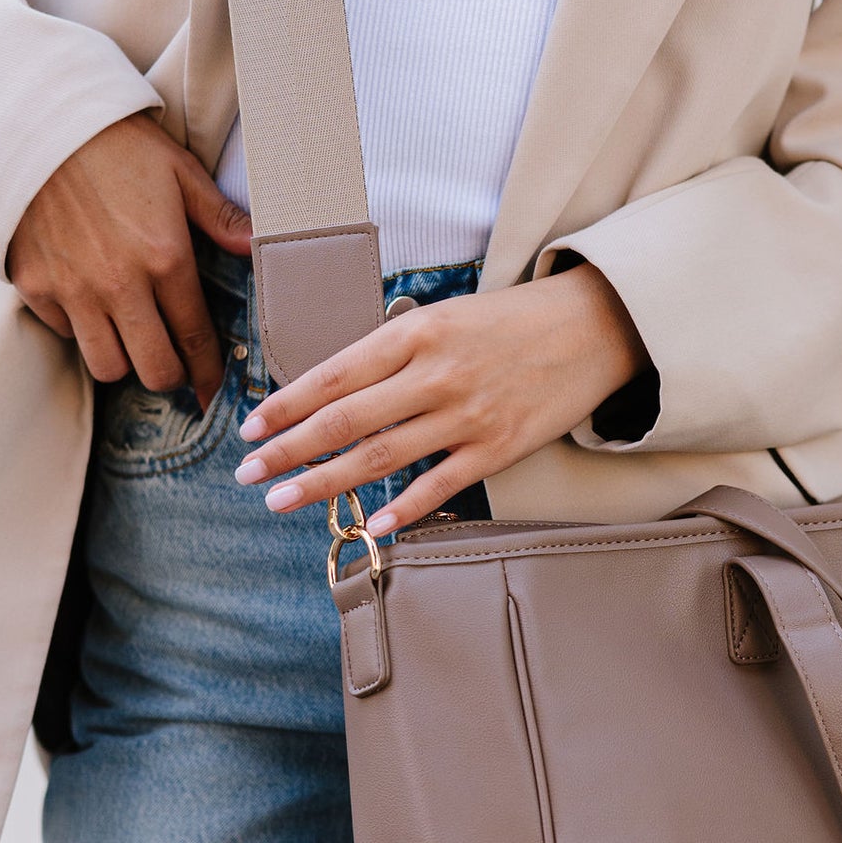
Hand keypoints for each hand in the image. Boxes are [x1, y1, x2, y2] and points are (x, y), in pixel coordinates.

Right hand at [8, 115, 252, 405]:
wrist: (38, 125)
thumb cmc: (116, 144)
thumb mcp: (179, 171)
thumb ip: (220, 217)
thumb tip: (259, 245)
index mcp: (165, 258)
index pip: (196, 339)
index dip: (209, 372)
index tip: (213, 389)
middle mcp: (120, 284)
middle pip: (154, 370)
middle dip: (170, 374)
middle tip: (173, 362)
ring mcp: (73, 289)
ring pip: (106, 366)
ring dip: (124, 359)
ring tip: (131, 337)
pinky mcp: (35, 286)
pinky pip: (65, 333)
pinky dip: (80, 329)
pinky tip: (90, 303)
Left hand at [233, 265, 645, 534]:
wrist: (593, 328)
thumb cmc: (510, 321)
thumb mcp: (444, 316)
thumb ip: (392, 351)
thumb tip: (333, 392)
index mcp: (416, 333)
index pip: (334, 374)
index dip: (286, 405)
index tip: (251, 428)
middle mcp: (436, 374)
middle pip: (345, 420)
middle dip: (288, 450)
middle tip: (248, 473)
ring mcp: (466, 415)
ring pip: (380, 458)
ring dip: (324, 483)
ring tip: (282, 501)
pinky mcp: (497, 448)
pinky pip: (439, 485)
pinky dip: (403, 508)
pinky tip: (371, 526)